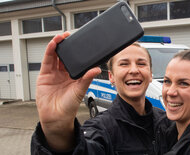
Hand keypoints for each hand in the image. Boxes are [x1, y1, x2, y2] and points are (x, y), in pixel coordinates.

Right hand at [36, 32, 100, 149]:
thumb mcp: (80, 90)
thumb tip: (97, 69)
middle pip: (64, 55)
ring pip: (55, 56)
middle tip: (69, 36)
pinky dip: (50, 52)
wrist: (56, 117)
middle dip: (66, 45)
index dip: (76, 50)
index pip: (75, 60)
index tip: (80, 42)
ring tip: (61, 37)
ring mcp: (53, 73)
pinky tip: (53, 45)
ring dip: (57, 45)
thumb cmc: (69, 106)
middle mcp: (63, 73)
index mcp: (74, 75)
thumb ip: (87, 78)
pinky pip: (47, 61)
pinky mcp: (44, 75)